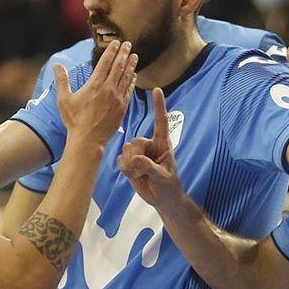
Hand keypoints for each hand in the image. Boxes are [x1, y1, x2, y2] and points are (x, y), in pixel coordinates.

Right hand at [55, 40, 137, 146]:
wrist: (88, 140)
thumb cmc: (74, 120)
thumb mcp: (64, 99)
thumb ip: (62, 80)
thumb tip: (56, 64)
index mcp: (95, 84)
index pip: (106, 63)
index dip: (112, 51)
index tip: (117, 43)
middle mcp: (108, 89)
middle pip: (119, 67)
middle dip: (124, 54)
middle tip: (128, 44)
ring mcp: (117, 99)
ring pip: (126, 77)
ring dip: (130, 66)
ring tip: (135, 56)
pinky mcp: (122, 108)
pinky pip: (129, 91)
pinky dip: (131, 82)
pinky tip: (134, 76)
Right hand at [117, 88, 183, 207]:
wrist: (162, 199)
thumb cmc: (168, 186)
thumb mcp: (163, 176)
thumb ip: (150, 167)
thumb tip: (136, 159)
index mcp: (162, 143)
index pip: (161, 121)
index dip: (158, 106)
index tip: (157, 89)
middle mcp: (149, 144)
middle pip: (134, 142)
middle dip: (136, 158)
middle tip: (143, 172)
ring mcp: (138, 153)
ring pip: (125, 150)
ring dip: (130, 166)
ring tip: (141, 175)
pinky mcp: (129, 162)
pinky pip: (120, 160)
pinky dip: (125, 170)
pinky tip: (134, 176)